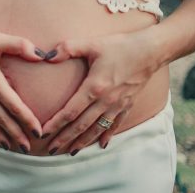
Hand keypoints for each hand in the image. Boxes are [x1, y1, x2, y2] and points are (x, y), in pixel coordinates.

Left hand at [41, 30, 161, 155]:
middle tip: (50, 150)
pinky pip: (115, 125)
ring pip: (97, 129)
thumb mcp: (92, 44)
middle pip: (81, 125)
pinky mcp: (128, 105)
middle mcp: (106, 101)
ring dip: (83, 141)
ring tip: (70, 151)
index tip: (43, 133)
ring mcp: (118, 105)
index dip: (55, 124)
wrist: (152, 50)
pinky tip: (101, 144)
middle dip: (64, 138)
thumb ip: (68, 48)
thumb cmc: (120, 46)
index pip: (70, 111)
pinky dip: (106, 135)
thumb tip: (46, 56)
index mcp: (94, 87)